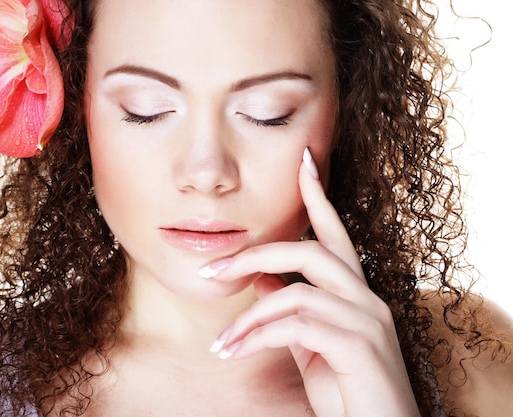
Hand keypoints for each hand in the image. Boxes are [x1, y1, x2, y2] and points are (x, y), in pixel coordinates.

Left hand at [200, 148, 420, 416]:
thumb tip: (261, 281)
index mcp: (354, 293)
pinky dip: (259, 335)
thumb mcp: (309, 344)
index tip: (305, 161)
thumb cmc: (346, 390)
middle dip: (256, 254)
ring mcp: (368, 321)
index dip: (319, 196)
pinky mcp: (361, 347)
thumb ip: (290, 311)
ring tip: (221, 342)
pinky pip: (299, 325)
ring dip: (249, 316)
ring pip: (298, 290)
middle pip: (311, 252)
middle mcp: (367, 298)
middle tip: (212, 271)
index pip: (336, 234)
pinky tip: (235, 352)